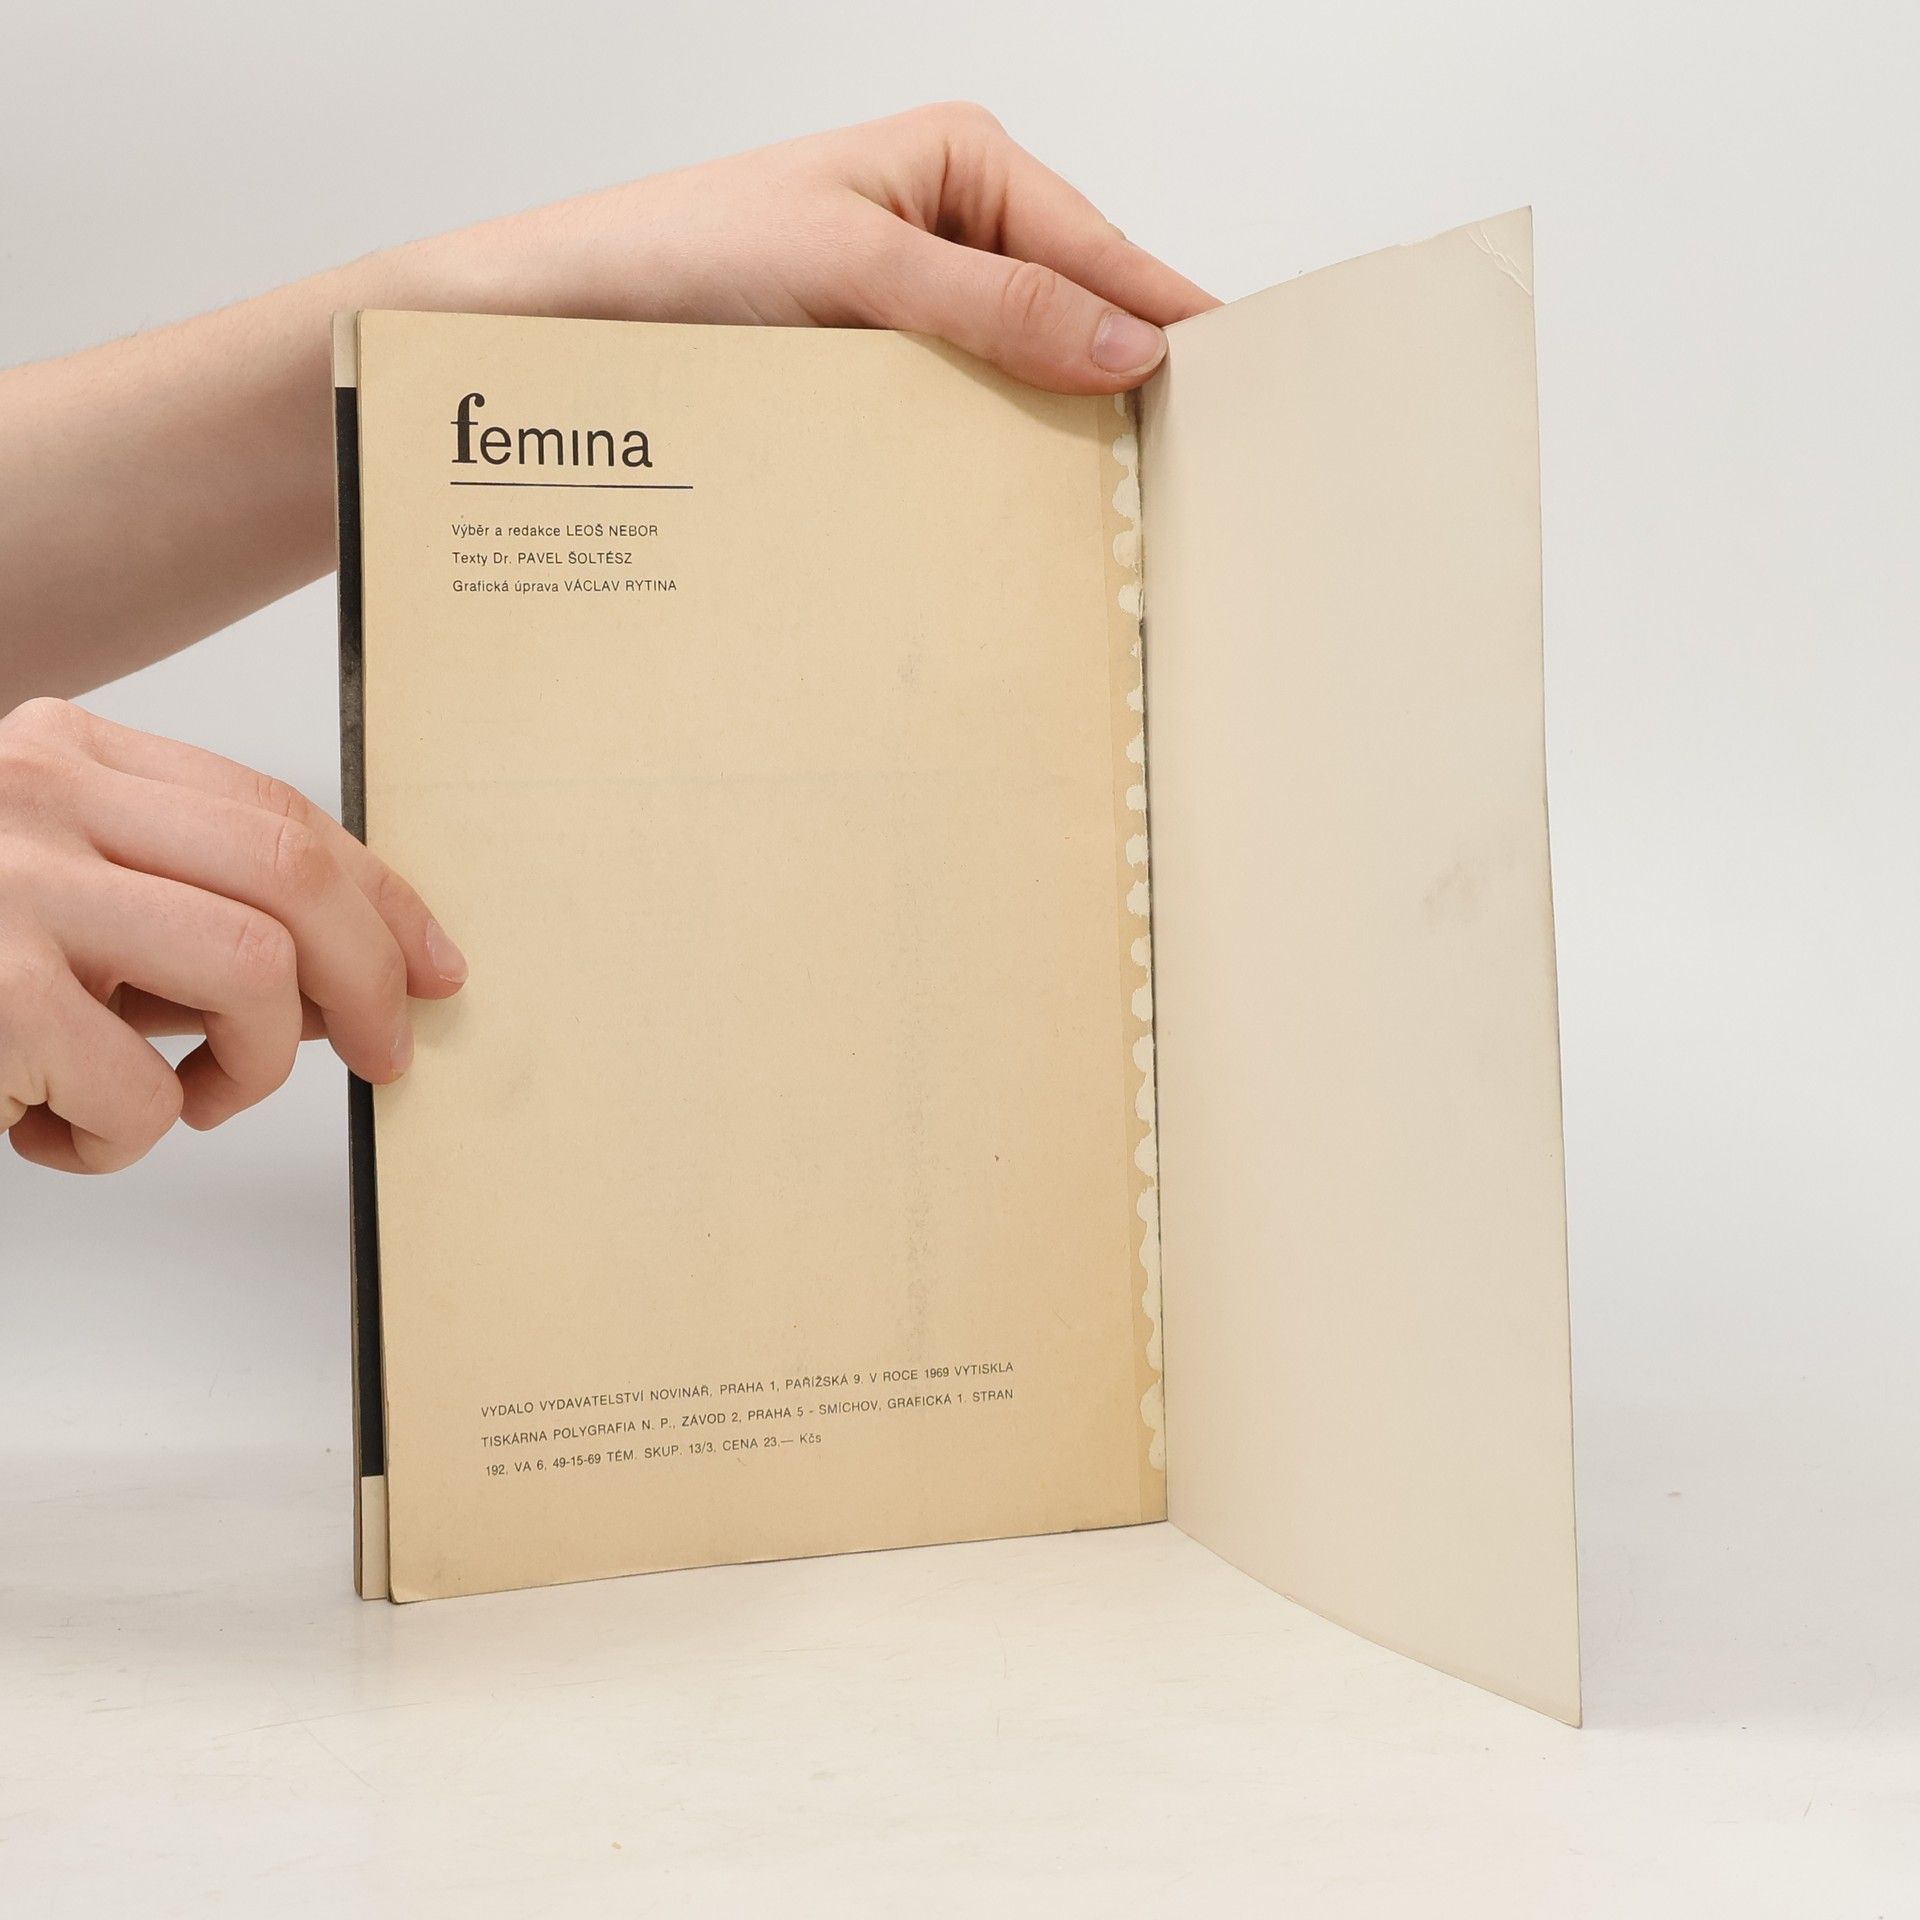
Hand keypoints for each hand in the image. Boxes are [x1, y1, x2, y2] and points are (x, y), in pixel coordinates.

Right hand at [0, 698, 465, 1172]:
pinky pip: (143, 1095)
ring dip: (248, 1070)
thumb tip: (350, 975)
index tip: (431, 964)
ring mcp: (6, 889)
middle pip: (293, 876)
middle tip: (382, 1053)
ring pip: (251, 975)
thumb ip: (180, 899)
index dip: (380, 898)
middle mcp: (39, 796)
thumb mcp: (55, 885)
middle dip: (370, 979)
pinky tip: (60, 1132)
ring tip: (185, 1099)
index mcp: (68, 754)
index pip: (280, 815)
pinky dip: (128, 1143)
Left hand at [4, 105, 1214, 706]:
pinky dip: (986, 477)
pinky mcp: (861, 395)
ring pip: (1018, 390)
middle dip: (1124, 402)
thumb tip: (1132, 350)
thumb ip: (997, 307)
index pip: (1107, 254)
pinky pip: (953, 433)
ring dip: (1055, 454)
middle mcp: (943, 239)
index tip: (1244, 414)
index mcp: (962, 169)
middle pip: (1074, 326)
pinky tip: (1015, 533)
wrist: (527, 335)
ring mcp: (904, 325)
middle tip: (1193, 504)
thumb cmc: (662, 263)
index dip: (1175, 330)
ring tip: (1122, 537)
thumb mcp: (851, 267)